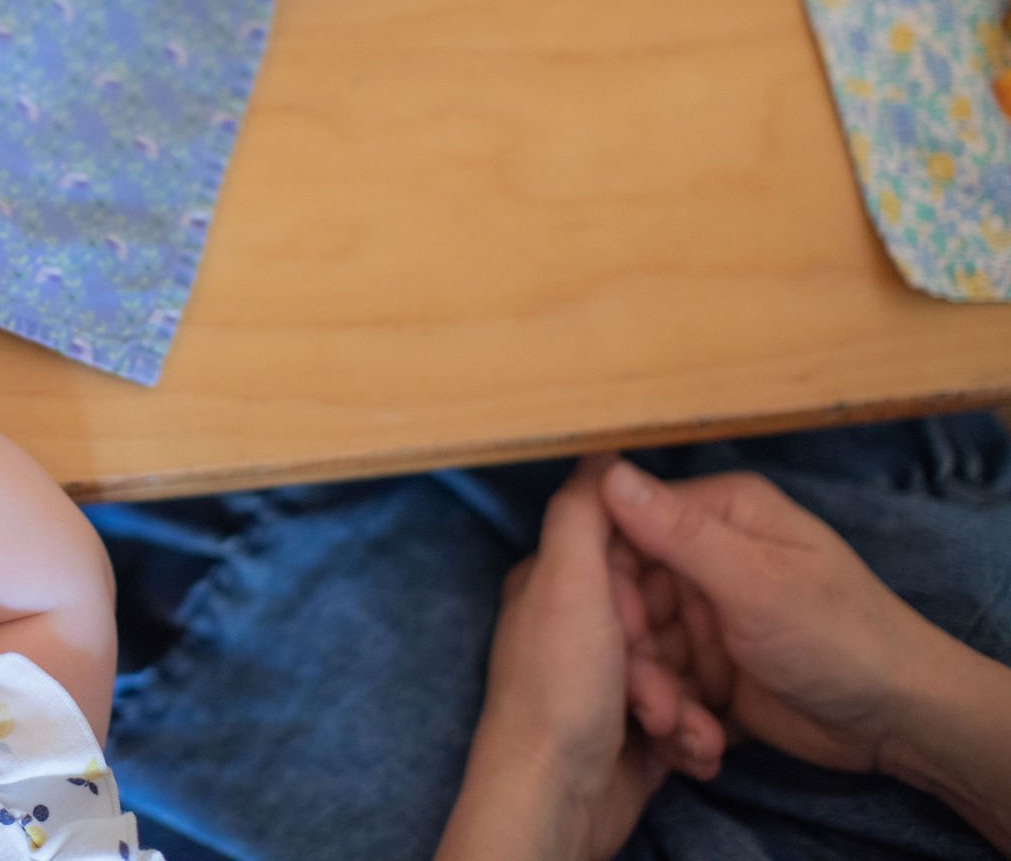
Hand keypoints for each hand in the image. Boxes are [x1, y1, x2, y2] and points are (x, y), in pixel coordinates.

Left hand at [441, 458, 672, 860]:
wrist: (557, 800)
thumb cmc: (559, 689)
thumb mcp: (568, 582)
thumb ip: (582, 514)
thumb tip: (599, 447)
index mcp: (556, 584)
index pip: (631, 554)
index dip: (664, 576)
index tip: (680, 597)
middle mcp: (578, 629)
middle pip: (666, 617)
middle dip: (686, 654)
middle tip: (664, 686)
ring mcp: (605, 684)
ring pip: (683, 672)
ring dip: (691, 704)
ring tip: (671, 729)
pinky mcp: (632, 734)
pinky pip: (684, 720)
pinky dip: (691, 738)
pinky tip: (685, 755)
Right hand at [601, 460, 948, 776]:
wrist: (901, 722)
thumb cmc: (839, 638)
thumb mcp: (755, 583)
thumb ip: (679, 532)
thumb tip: (607, 471)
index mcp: (720, 514)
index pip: (626, 526)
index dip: (609, 579)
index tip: (610, 631)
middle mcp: (706, 556)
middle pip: (628, 595)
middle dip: (632, 654)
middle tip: (653, 705)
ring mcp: (707, 612)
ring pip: (641, 646)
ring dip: (655, 695)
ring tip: (682, 733)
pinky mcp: (710, 664)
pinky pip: (666, 682)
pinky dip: (675, 715)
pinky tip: (698, 742)